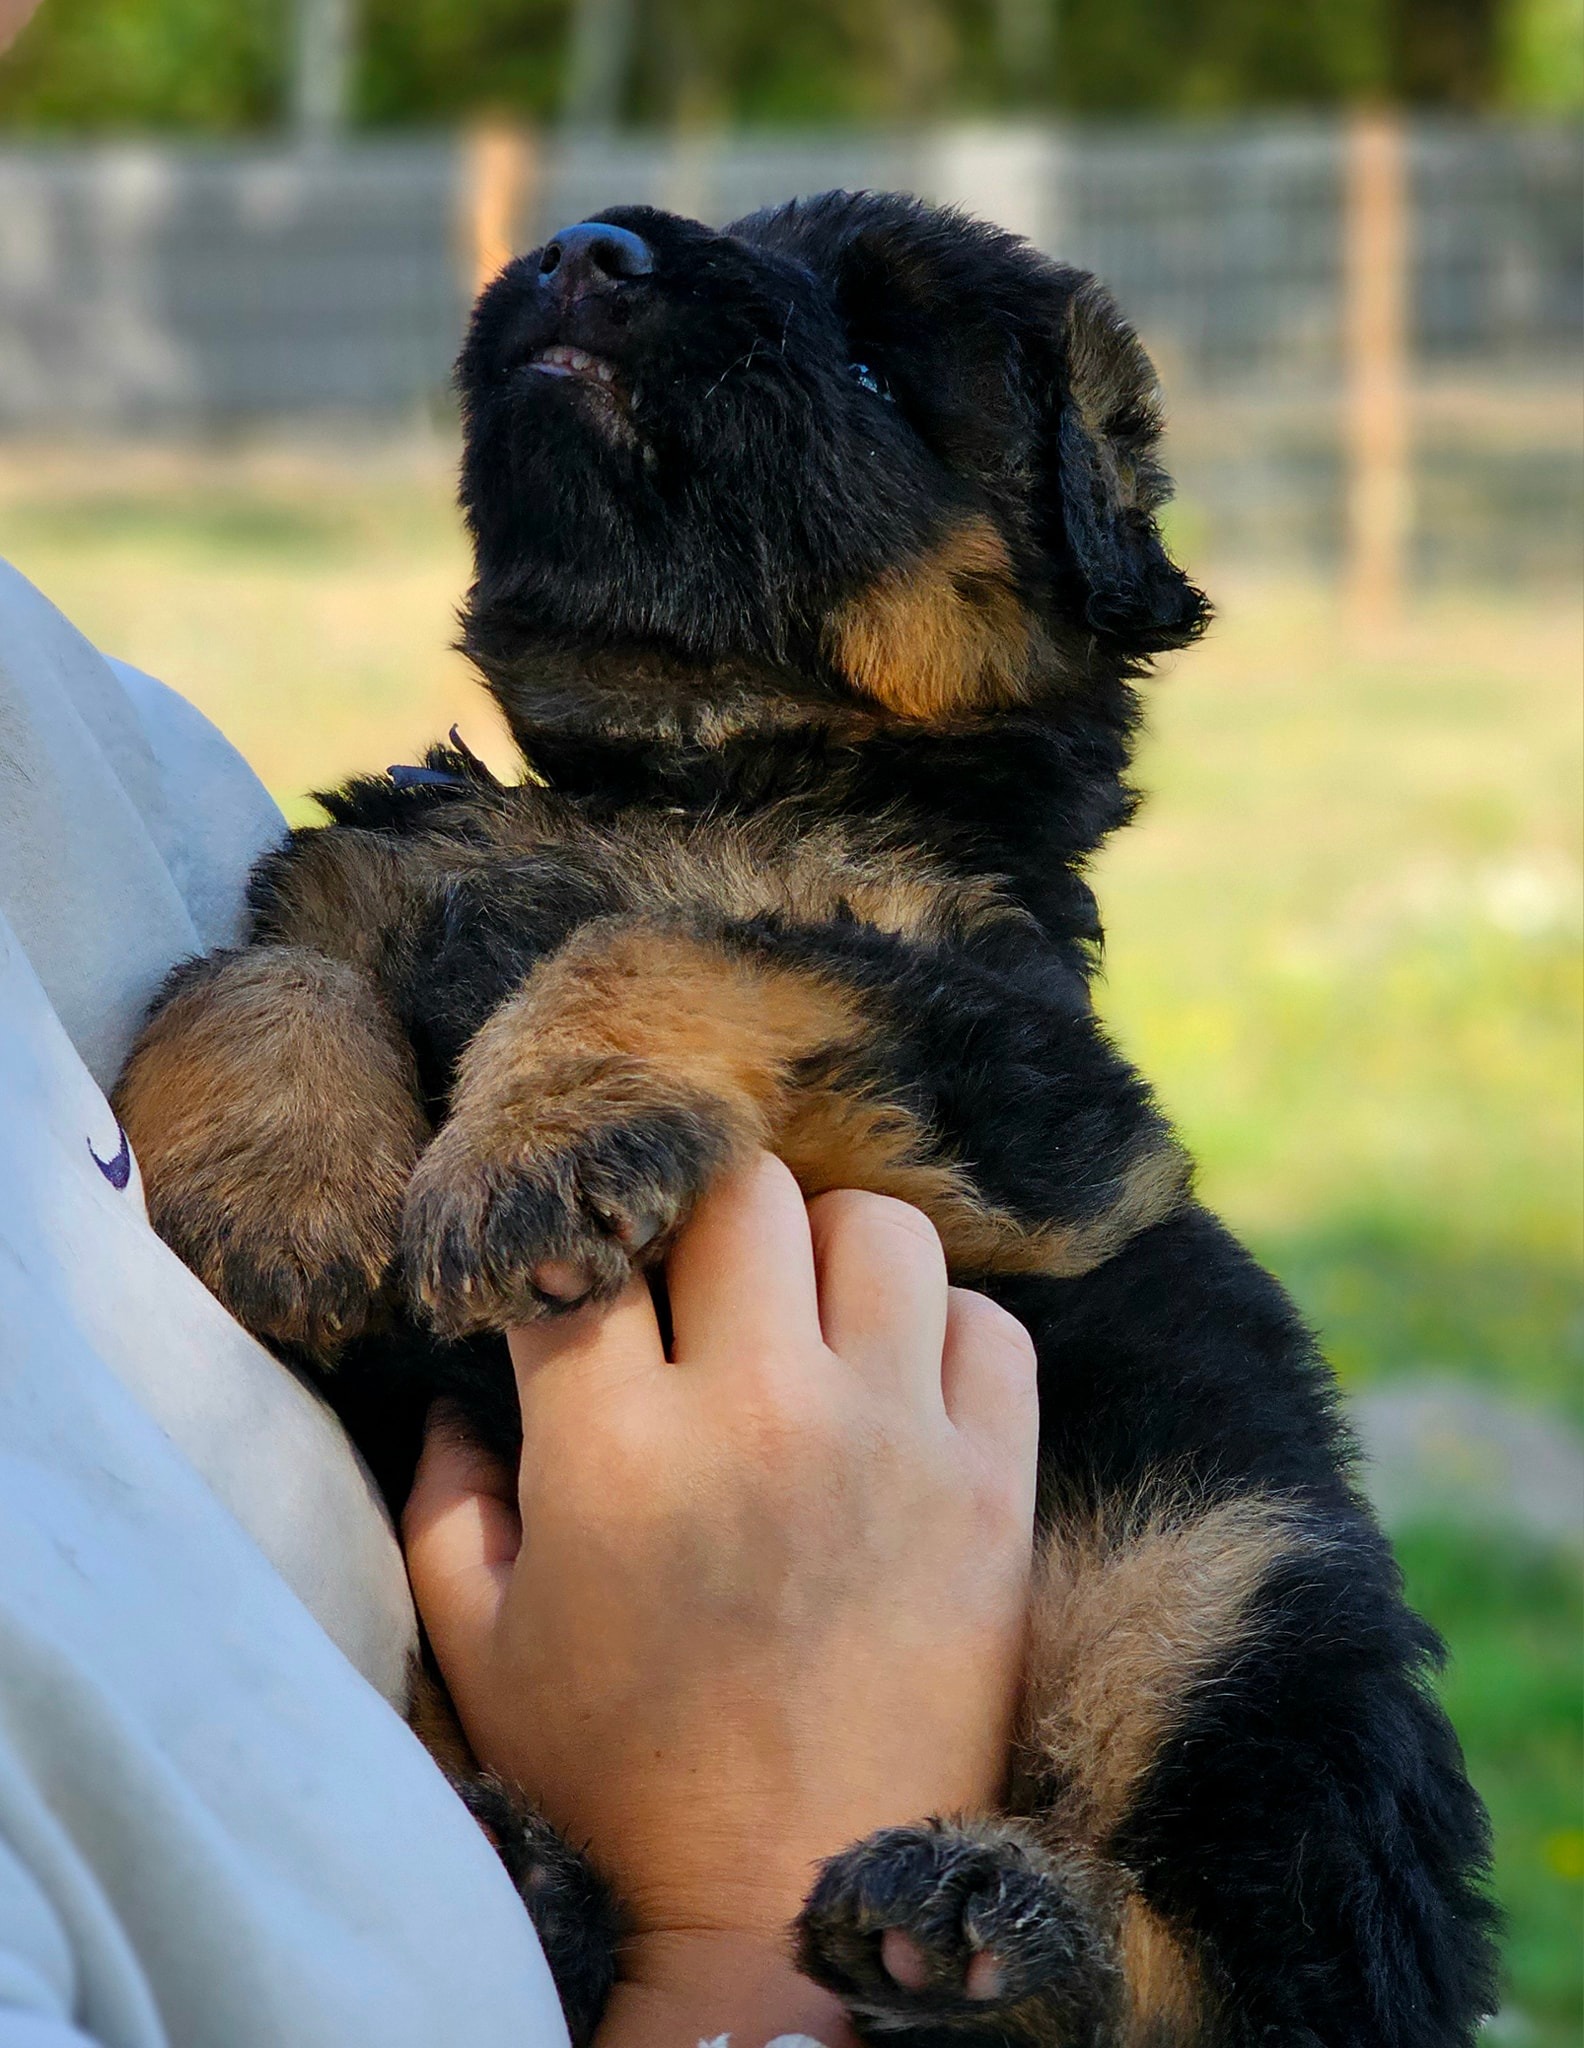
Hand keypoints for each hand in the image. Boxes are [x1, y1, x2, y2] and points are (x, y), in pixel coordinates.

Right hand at [404, 1153, 1037, 2035]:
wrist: (789, 1906)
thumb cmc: (617, 1782)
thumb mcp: (482, 1651)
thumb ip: (444, 1505)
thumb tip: (461, 1398)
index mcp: (614, 1452)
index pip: (587, 1254)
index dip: (573, 1251)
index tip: (588, 1289)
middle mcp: (759, 1417)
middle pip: (739, 1192)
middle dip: (697, 1216)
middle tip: (695, 1284)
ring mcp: (890, 1443)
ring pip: (879, 1230)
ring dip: (828, 1255)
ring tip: (803, 1321)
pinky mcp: (990, 1491)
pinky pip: (991, 1330)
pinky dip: (945, 1332)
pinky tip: (897, 1385)